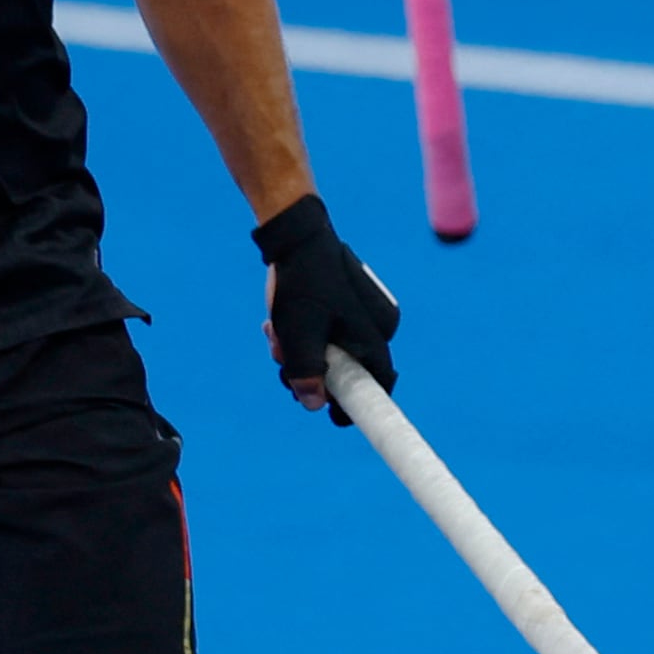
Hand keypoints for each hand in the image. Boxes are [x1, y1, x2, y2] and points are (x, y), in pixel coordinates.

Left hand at [253, 191, 403, 416]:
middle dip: (310, 372)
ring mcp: (364, 315)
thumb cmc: (301, 282)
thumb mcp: (298, 332)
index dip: (356, 408)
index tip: (335, 419)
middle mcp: (377, 327)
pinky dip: (305, 335)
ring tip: (276, 333)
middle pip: (347, 371)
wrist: (297, 234)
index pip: (377, 386)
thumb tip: (314, 405)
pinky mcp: (349, 305)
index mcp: (374, 336)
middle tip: (280, 362)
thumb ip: (305, 372)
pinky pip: (329, 334)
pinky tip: (281, 321)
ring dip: (301, 353)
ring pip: (333, 353)